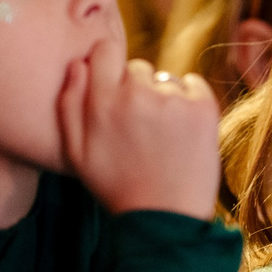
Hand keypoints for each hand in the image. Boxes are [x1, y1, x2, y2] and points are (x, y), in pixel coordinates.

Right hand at [57, 47, 220, 220]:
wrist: (165, 220)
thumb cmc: (117, 187)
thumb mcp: (76, 153)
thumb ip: (68, 103)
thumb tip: (78, 63)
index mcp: (102, 102)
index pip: (105, 51)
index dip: (109, 66)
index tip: (114, 86)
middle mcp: (136, 95)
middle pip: (137, 68)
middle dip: (137, 90)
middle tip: (140, 130)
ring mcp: (172, 101)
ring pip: (165, 81)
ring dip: (164, 100)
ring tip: (162, 139)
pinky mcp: (202, 109)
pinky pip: (193, 85)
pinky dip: (190, 100)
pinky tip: (182, 132)